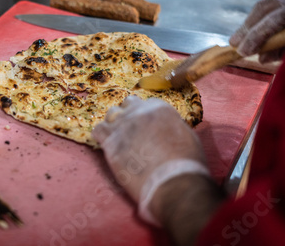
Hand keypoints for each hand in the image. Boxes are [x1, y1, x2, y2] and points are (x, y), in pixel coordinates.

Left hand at [92, 96, 208, 223]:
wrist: (172, 182)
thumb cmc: (186, 163)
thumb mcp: (186, 135)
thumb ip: (171, 126)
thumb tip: (166, 127)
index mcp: (160, 108)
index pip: (146, 103)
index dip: (146, 115)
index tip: (146, 126)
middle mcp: (139, 111)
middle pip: (128, 104)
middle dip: (130, 114)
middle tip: (133, 132)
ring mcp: (123, 125)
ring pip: (111, 114)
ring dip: (115, 123)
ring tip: (119, 138)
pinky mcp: (110, 142)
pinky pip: (98, 131)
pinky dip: (101, 135)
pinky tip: (107, 144)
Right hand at [230, 0, 284, 62]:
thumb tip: (263, 58)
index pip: (275, 20)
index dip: (256, 37)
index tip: (244, 51)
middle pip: (264, 9)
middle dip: (247, 28)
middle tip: (233, 45)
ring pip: (264, 4)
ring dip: (249, 22)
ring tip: (237, 38)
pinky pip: (269, 3)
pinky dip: (257, 17)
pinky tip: (250, 28)